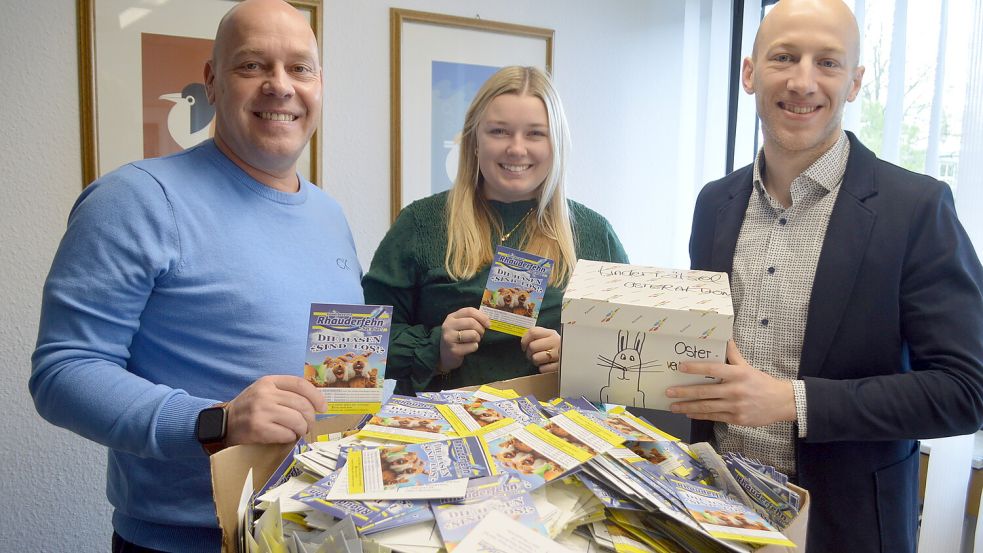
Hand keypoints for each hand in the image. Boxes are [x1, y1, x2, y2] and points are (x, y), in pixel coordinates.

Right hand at [224, 375, 326, 445]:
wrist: (223, 424)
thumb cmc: (250, 408)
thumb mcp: (264, 392)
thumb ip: (285, 392)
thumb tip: (315, 402)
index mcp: (269, 381)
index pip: (300, 384)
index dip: (316, 396)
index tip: (323, 407)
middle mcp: (265, 394)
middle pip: (302, 404)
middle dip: (310, 418)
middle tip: (309, 425)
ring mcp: (261, 411)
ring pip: (297, 420)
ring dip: (302, 428)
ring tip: (299, 431)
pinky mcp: (258, 428)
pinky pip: (287, 433)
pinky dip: (291, 437)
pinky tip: (287, 436)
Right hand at [438, 307, 489, 372]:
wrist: (445, 355)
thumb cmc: (457, 338)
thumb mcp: (460, 325)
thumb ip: (471, 319)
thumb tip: (487, 321)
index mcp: (451, 317)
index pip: (469, 311)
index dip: (481, 316)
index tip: (488, 324)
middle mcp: (448, 326)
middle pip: (472, 322)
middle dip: (481, 329)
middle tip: (480, 334)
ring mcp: (449, 338)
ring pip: (473, 334)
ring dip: (478, 338)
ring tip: (474, 341)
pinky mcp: (454, 350)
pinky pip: (473, 346)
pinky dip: (474, 347)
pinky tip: (469, 348)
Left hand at [521, 326, 559, 373]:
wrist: (576, 355)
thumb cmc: (558, 346)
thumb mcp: (551, 337)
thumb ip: (538, 336)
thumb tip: (524, 340)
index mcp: (551, 333)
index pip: (533, 332)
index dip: (524, 340)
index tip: (524, 346)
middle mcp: (555, 342)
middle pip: (532, 346)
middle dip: (529, 353)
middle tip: (532, 355)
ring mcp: (558, 354)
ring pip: (535, 358)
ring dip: (535, 361)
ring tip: (541, 360)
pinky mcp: (559, 366)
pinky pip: (542, 369)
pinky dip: (543, 368)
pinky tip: (547, 365)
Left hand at [665, 341, 795, 425]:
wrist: (781, 402)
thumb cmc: (761, 382)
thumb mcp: (747, 366)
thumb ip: (734, 354)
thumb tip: (725, 337)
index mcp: (738, 374)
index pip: (713, 369)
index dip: (696, 368)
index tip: (681, 367)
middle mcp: (735, 390)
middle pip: (705, 391)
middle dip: (684, 392)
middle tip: (669, 391)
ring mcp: (735, 406)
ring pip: (707, 407)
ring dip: (688, 406)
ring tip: (673, 406)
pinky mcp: (736, 419)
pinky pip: (714, 417)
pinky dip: (700, 415)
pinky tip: (689, 413)